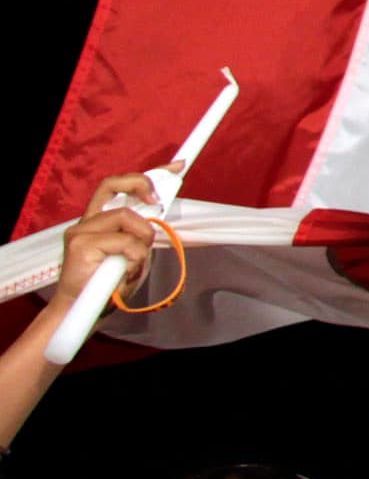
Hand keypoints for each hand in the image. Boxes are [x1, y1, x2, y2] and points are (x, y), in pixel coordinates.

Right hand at [58, 176, 165, 298]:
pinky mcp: (80, 244)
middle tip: (157, 203)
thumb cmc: (111, 285)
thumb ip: (142, 235)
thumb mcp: (135, 255)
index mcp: (100, 220)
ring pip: (125, 216)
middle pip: (112, 184)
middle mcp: (88, 221)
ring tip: (136, 260)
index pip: (121, 186)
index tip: (177, 166)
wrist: (85, 311)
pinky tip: (127, 271)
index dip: (150, 173)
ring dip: (141, 238)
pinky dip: (135, 256)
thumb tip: (158, 217)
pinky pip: (124, 241)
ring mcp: (81, 231)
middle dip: (141, 184)